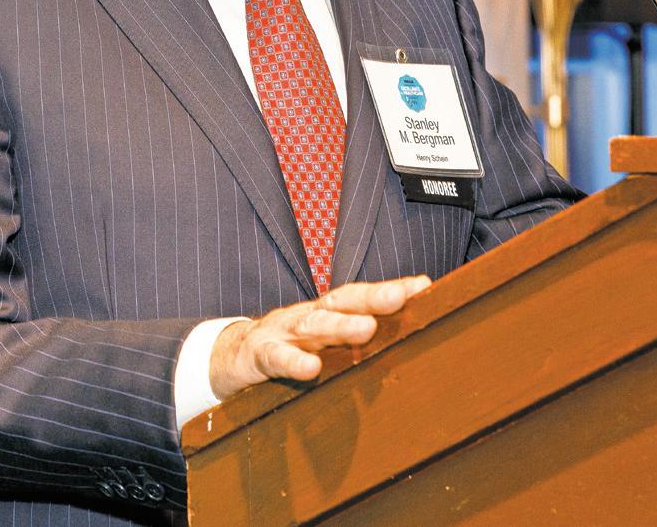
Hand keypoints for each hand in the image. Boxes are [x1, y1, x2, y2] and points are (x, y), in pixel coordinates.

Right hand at [209, 275, 430, 400]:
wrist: (231, 355)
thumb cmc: (289, 347)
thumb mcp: (322, 341)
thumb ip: (355, 338)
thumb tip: (406, 342)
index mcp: (326, 312)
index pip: (362, 296)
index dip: (391, 290)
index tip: (425, 286)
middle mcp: (308, 315)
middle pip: (341, 302)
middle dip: (372, 298)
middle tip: (399, 298)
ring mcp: (282, 331)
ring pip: (313, 324)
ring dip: (339, 325)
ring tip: (366, 328)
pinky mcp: (259, 354)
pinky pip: (276, 357)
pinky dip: (293, 361)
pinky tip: (311, 369)